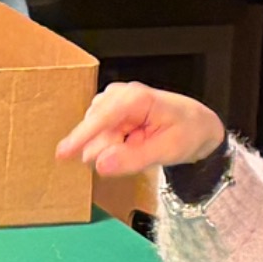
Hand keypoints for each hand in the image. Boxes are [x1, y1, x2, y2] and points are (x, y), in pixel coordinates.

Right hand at [56, 81, 226, 174]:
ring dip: (112, 148)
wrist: (199, 127)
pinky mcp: (110, 114)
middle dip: (109, 149)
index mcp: (136, 98)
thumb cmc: (189, 132)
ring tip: (140, 145)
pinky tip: (131, 143)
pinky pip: (100, 137)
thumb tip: (101, 165)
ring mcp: (113, 104)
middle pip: (96, 130)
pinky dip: (112, 146)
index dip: (80, 136)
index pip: (101, 116)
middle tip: (139, 150)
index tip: (63, 153)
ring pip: (95, 135)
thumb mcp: (167, 150)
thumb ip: (133, 159)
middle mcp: (120, 96)